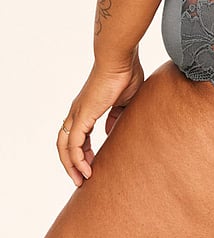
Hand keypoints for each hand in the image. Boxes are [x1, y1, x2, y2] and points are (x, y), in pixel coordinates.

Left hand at [57, 54, 143, 185]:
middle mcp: (77, 112)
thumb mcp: (124, 99)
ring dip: (71, 166)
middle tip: (82, 179)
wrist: (119, 58)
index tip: (92, 165)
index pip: (78, 136)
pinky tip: (86, 169)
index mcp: (87, 108)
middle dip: (72, 164)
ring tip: (82, 179)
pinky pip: (74, 144)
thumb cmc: (125, 72)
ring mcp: (77, 114)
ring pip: (65, 147)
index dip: (83, 152)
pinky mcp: (82, 116)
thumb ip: (117, 115)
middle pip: (65, 144)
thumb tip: (110, 131)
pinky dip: (77, 160)